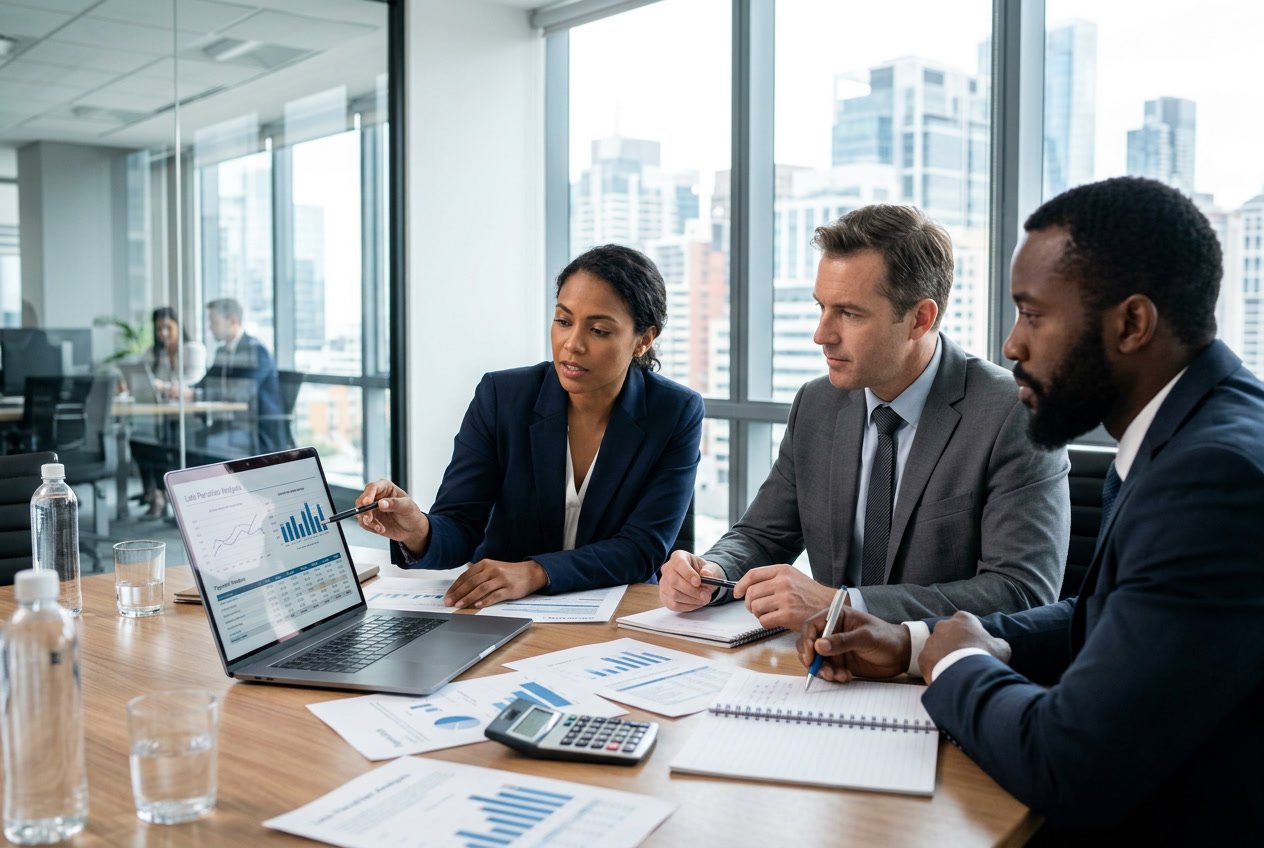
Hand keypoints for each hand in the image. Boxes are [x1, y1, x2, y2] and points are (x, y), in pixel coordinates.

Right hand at [355, 479, 430, 555]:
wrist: (412, 529)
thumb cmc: (411, 513)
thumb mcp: (407, 507)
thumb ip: (394, 504)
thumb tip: (381, 503)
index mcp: (385, 487)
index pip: (372, 487)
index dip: (368, 494)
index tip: (367, 502)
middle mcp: (376, 496)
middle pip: (361, 500)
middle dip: (364, 510)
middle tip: (369, 519)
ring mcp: (372, 508)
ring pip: (360, 513)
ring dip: (368, 521)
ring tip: (379, 527)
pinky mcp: (371, 519)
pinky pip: (364, 523)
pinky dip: (370, 527)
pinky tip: (381, 529)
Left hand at [444, 559, 548, 608]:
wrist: (530, 573)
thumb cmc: (509, 573)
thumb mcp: (492, 568)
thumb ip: (478, 575)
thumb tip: (460, 588)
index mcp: (485, 564)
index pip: (466, 576)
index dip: (455, 586)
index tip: (447, 596)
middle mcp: (492, 569)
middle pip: (472, 582)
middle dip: (458, 593)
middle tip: (449, 602)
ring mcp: (501, 579)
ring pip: (481, 589)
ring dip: (468, 598)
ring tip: (459, 605)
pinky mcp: (509, 588)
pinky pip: (495, 595)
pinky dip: (485, 600)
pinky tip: (478, 605)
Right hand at [658, 550, 724, 610]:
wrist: (700, 581)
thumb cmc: (703, 572)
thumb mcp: (711, 568)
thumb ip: (710, 570)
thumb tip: (706, 574)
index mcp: (678, 557)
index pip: (678, 564)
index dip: (688, 574)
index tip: (699, 582)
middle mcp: (667, 568)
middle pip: (674, 581)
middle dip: (692, 590)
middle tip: (706, 595)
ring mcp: (664, 583)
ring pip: (674, 594)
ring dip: (691, 600)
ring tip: (703, 599)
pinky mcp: (664, 596)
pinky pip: (673, 604)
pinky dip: (687, 606)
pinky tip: (696, 603)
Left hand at [734, 564, 835, 630]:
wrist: (831, 606)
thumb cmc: (810, 594)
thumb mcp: (792, 577)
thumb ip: (772, 579)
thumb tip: (747, 587)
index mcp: (783, 570)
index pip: (752, 574)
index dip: (741, 585)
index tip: (737, 593)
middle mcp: (783, 582)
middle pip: (751, 593)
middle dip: (749, 603)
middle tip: (756, 608)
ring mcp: (785, 598)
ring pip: (755, 607)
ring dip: (758, 614)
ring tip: (768, 614)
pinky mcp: (788, 614)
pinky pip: (764, 620)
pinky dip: (765, 623)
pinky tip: (775, 621)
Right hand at [796, 606, 910, 682]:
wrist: (901, 655)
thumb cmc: (886, 638)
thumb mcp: (865, 637)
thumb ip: (842, 641)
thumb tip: (818, 646)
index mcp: (836, 617)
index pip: (812, 626)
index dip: (806, 640)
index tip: (810, 656)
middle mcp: (832, 632)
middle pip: (809, 644)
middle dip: (812, 659)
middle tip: (823, 671)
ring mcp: (834, 648)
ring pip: (816, 660)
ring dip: (823, 670)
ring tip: (837, 676)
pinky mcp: (839, 662)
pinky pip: (827, 670)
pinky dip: (832, 676)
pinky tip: (845, 676)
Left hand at [918, 611, 1011, 681]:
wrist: (966, 675)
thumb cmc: (986, 657)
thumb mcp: (1002, 648)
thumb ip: (997, 642)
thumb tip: (996, 644)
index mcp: (963, 618)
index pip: (967, 623)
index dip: (973, 636)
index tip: (978, 647)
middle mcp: (943, 625)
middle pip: (949, 634)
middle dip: (955, 644)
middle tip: (965, 659)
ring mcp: (931, 641)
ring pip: (937, 647)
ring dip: (944, 656)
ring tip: (956, 670)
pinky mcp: (922, 657)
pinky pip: (929, 662)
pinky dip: (936, 668)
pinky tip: (946, 677)